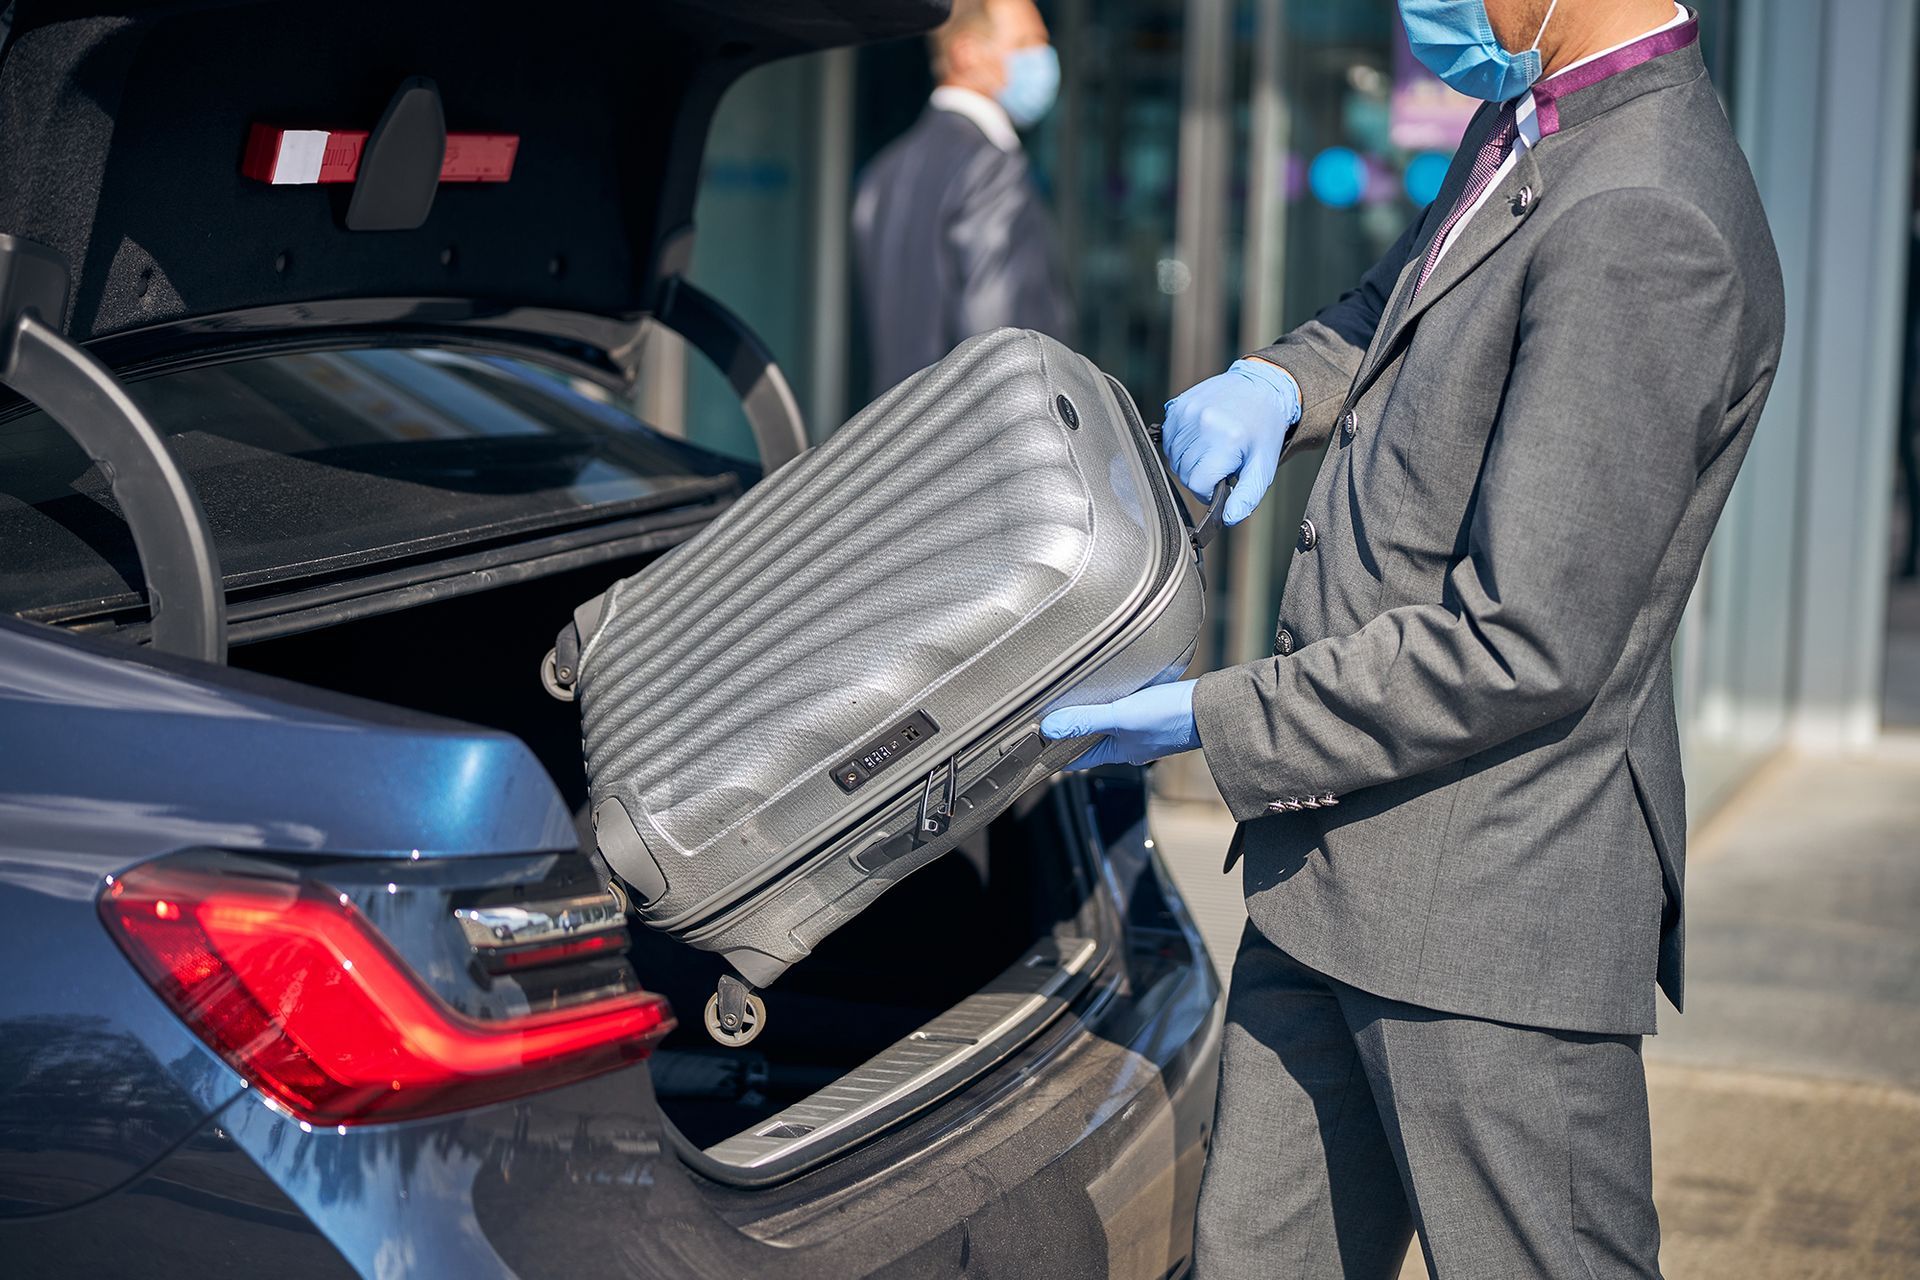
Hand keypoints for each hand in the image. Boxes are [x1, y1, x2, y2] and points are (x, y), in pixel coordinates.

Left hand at [1040, 679, 1200, 769]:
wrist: (1211, 708)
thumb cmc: (1170, 718)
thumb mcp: (1121, 717)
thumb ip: (1086, 720)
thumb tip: (1050, 727)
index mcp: (1118, 752)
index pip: (1077, 757)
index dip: (1056, 749)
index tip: (1036, 741)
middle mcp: (1130, 744)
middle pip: (1092, 739)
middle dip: (1073, 729)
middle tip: (1050, 714)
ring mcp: (1144, 730)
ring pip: (1109, 724)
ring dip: (1093, 714)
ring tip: (1074, 699)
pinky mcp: (1155, 713)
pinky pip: (1126, 710)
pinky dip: (1114, 703)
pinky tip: (1112, 689)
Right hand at [1161, 358, 1300, 524]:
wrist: (1259, 386)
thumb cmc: (1262, 428)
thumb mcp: (1263, 466)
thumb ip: (1247, 496)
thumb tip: (1229, 518)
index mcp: (1226, 440)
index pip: (1198, 484)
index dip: (1208, 491)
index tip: (1222, 481)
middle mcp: (1204, 424)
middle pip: (1184, 473)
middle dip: (1201, 476)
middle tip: (1220, 464)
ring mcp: (1188, 412)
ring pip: (1173, 458)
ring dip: (1189, 461)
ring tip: (1211, 451)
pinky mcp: (1178, 405)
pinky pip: (1169, 440)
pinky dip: (1181, 445)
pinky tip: (1200, 439)